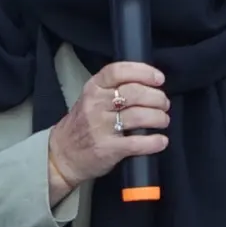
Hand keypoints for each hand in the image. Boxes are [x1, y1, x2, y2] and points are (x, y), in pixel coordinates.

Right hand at [48, 61, 168, 190]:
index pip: (119, 71)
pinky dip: (154, 142)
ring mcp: (100, 127)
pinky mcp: (107, 149)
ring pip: (139, 116)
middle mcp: (95, 105)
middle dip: (157, 98)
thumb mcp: (91, 98)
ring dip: (159, 118)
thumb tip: (149, 84)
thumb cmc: (82, 125)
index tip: (159, 79)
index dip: (144, 72)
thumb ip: (114, 88)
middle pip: (135, 93)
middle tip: (164, 104)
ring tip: (163, 120)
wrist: (62, 155)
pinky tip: (161, 141)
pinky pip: (137, 143)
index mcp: (93, 88)